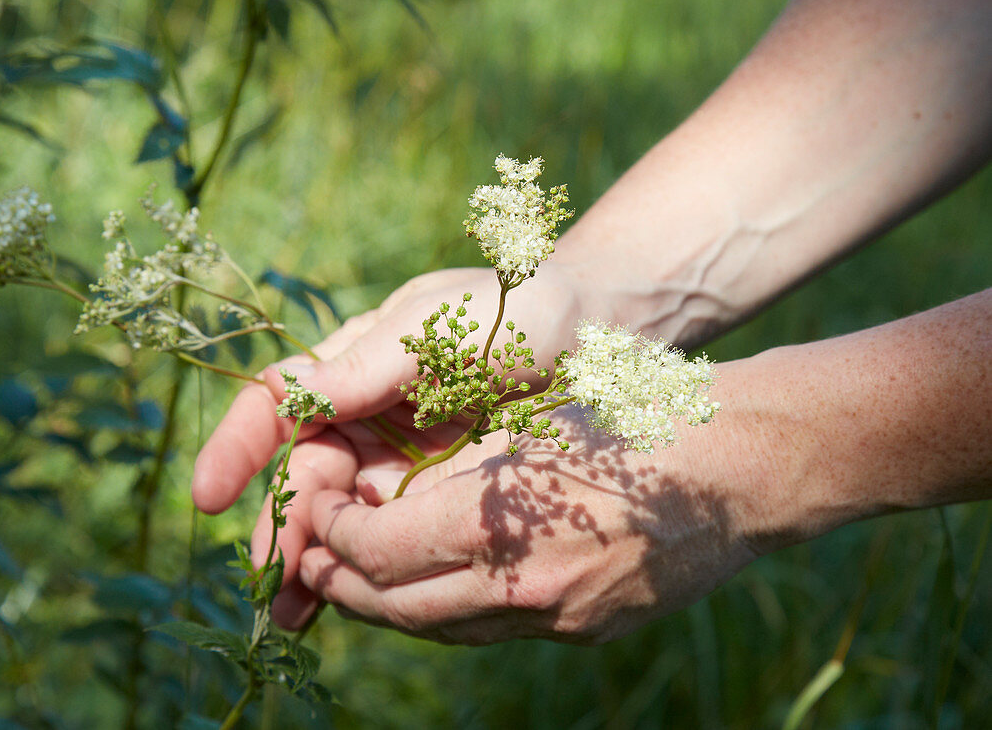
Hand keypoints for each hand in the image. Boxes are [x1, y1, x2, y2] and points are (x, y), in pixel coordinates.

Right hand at [192, 262, 586, 626]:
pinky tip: (342, 603)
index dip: (238, 447)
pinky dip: (360, 568)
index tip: (209, 494)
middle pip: (303, 475)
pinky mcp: (433, 493)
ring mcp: (397, 457)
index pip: (277, 404)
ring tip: (292, 615)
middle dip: (281, 527)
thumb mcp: (440, 328)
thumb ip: (368, 367)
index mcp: (353, 363)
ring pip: (337, 514)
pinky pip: (385, 533)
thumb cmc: (517, 312)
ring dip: (310, 562)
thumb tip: (289, 395)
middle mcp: (364, 413)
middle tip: (272, 581)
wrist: (596, 335)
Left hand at [293, 379, 769, 644]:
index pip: (379, 551)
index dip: (335, 538)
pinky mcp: (584, 628)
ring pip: (442, 629)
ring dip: (390, 608)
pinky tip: (432, 588)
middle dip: (343, 586)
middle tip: (312, 564)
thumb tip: (384, 495)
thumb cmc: (631, 420)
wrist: (737, 467)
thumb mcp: (527, 425)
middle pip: (398, 608)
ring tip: (357, 582)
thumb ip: (451, 467)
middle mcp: (522, 581)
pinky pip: (492, 630)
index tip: (320, 516)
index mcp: (500, 516)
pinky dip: (448, 612)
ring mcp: (557, 615)